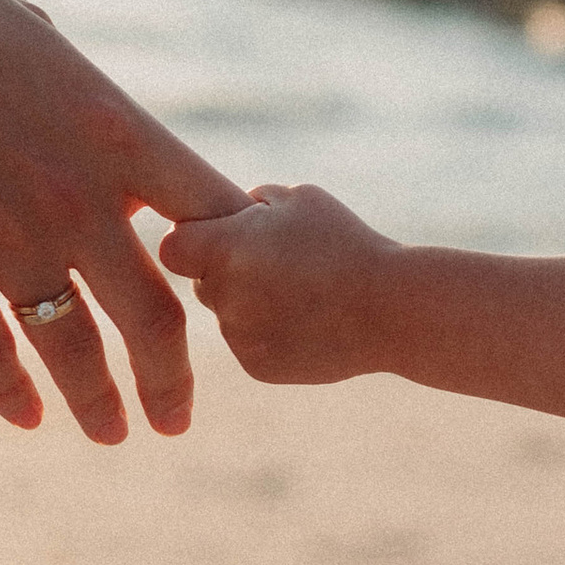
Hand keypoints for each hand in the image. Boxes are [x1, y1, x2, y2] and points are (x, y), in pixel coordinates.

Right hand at [0, 0, 246, 439]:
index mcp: (116, 131)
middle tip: (177, 417)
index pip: (210, 215)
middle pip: (157, 316)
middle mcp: (79, 199)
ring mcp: (11, 241)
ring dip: (101, 404)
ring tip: (114, 432)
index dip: (230, 263)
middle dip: (173, 379)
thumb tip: (92, 110)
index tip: (229, 296)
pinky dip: (14, 395)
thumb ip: (76, 87)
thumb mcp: (31, 32)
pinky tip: (28, 417)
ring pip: (78, 352)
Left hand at [158, 182, 396, 384]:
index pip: (174, 246)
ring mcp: (238, 336)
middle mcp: (222, 295)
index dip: (195, 240)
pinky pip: (249, 344)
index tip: (221, 238)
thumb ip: (254, 200)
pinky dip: (270, 335)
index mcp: (225, 248)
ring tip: (303, 295)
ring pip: (227, 315)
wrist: (391, 310)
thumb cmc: (348, 244)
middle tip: (276, 265)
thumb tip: (231, 210)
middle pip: (201, 281)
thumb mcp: (301, 198)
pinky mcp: (257, 366)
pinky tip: (309, 322)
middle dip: (227, 272)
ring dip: (250, 304)